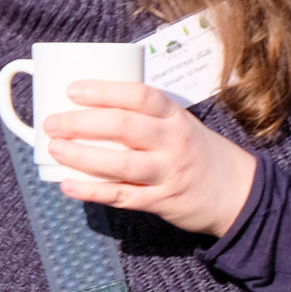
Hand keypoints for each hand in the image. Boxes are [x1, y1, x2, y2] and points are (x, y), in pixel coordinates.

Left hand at [45, 79, 256, 238]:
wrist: (239, 193)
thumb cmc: (196, 152)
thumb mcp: (179, 124)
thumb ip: (144, 116)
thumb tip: (87, 106)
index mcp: (175, 117)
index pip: (140, 96)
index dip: (104, 91)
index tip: (72, 90)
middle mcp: (173, 142)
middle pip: (124, 126)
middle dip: (82, 123)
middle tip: (51, 123)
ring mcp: (168, 172)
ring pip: (121, 163)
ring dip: (82, 156)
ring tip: (54, 149)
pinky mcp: (162, 201)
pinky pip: (122, 196)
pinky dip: (92, 192)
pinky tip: (67, 185)